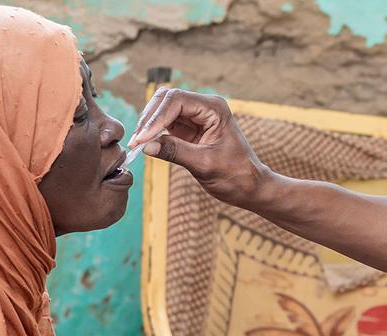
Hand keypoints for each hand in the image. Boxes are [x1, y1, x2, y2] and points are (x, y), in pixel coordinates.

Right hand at [129, 88, 270, 207]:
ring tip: (138, 144)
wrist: (249, 187)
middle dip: (149, 118)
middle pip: (166, 99)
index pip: (176, 100)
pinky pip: (166, 123)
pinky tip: (146, 144)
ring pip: (163, 109)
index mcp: (214, 109)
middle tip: (137, 141)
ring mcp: (196, 116)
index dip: (155, 118)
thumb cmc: (235, 175)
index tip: (142, 138)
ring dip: (149, 124)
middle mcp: (205, 107)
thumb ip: (175, 152)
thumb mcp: (204, 164)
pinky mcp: (189, 128)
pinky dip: (154, 132)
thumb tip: (146, 146)